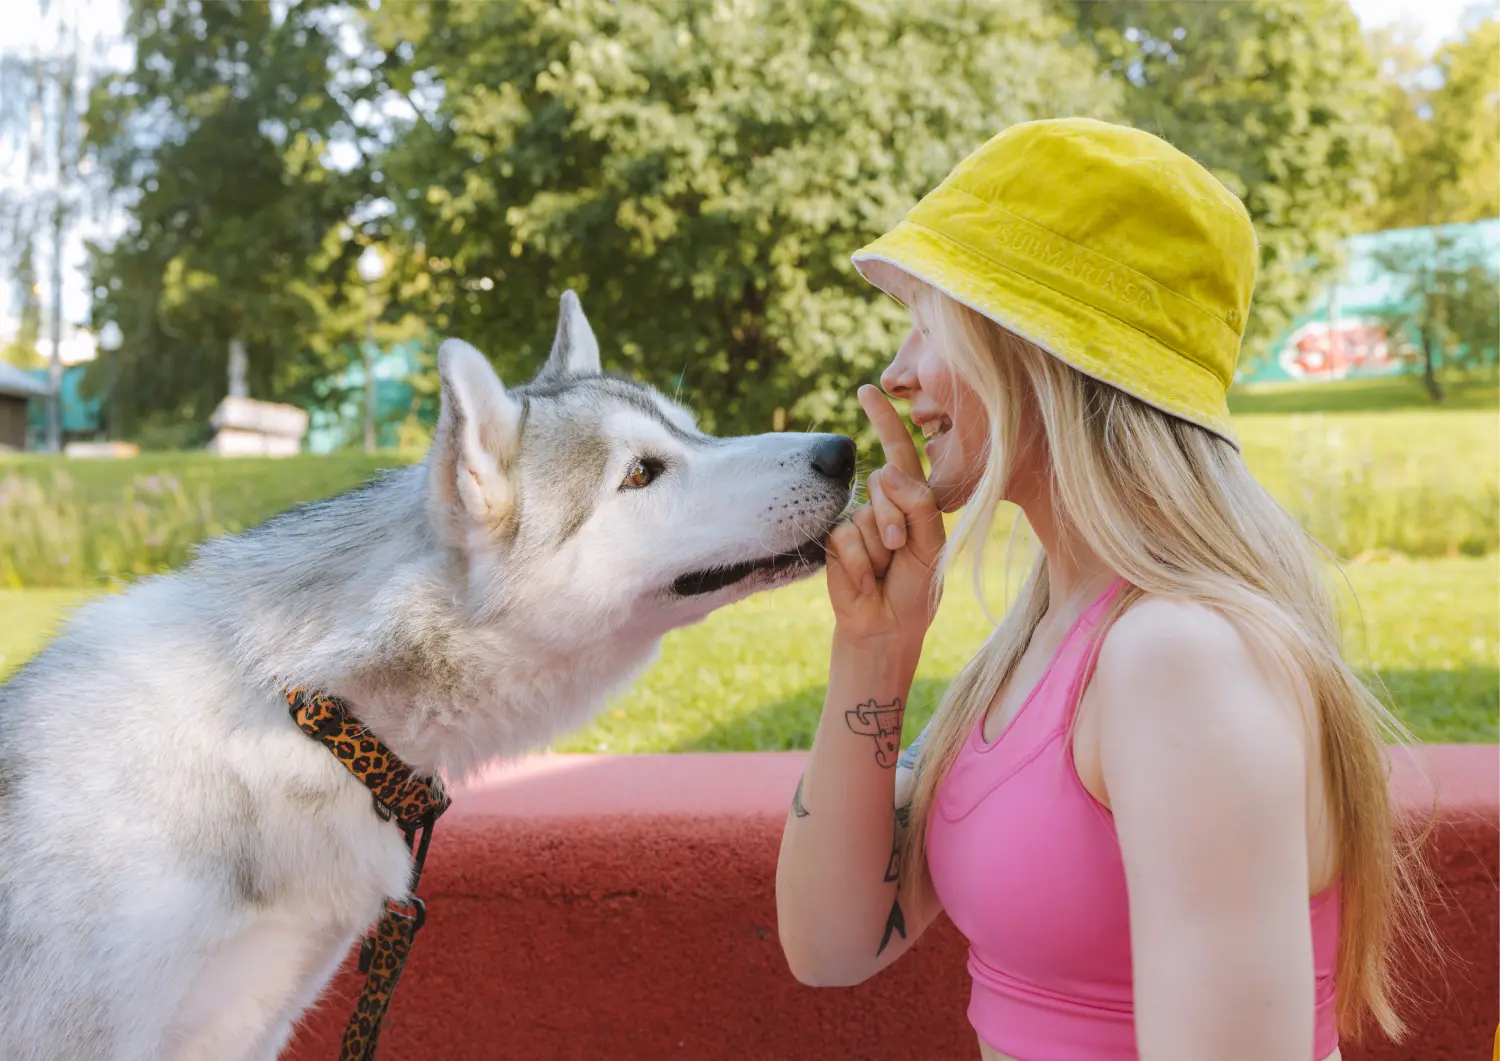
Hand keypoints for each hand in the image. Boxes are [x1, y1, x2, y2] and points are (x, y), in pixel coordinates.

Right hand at [825, 385, 945, 655]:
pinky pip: (846, 536)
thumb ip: (918, 505)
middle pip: (886, 483)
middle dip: (895, 520)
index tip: (868, 390)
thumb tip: (884, 471)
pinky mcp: (834, 539)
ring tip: (882, 572)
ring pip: (866, 515)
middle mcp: (883, 504)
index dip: (884, 420)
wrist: (885, 626)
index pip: (900, 452)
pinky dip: (859, 563)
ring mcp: (856, 520)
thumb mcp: (931, 546)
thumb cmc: (915, 588)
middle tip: (899, 553)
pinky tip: (864, 581)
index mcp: (913, 499)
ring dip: (878, 550)